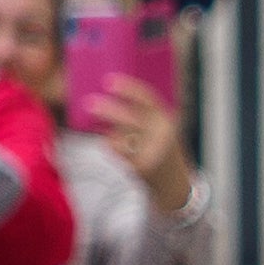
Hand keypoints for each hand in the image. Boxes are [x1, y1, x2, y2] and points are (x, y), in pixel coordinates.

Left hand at [99, 75, 189, 210]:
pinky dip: (110, 144)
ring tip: (97, 124)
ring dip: (108, 130)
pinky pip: (119, 151)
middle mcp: (162, 135)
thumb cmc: (158, 148)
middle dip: (109, 111)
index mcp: (165, 119)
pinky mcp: (143, 167)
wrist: (174, 182)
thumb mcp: (158, 128)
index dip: (129, 88)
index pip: (148, 99)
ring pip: (122, 137)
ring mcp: (153, 152)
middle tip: (89, 103)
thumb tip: (105, 99)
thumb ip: (139, 115)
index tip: (108, 81)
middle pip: (132, 120)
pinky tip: (108, 141)